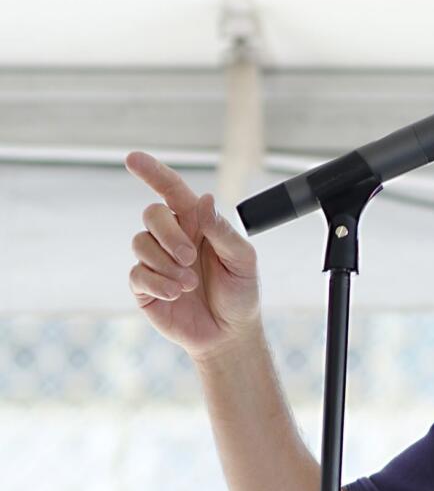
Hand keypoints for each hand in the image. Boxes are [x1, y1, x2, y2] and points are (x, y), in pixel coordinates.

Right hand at [125, 151, 261, 360]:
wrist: (230, 332)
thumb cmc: (240, 292)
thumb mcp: (242, 260)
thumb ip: (222, 230)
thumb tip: (204, 198)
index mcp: (198, 223)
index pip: (172, 190)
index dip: (153, 173)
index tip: (133, 158)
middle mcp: (174, 237)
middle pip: (152, 214)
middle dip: (169, 234)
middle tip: (191, 257)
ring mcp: (156, 260)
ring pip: (140, 243)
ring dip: (166, 263)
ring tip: (190, 284)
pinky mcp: (144, 286)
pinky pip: (137, 273)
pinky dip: (158, 283)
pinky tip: (177, 294)